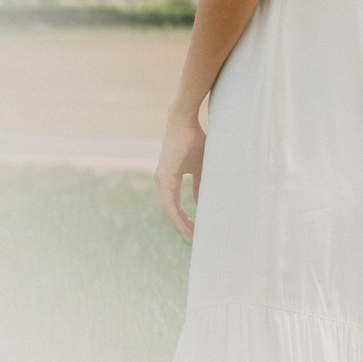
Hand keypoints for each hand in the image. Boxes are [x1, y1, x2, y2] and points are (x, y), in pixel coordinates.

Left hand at [157, 118, 204, 241]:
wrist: (185, 122)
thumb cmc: (194, 140)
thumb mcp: (199, 167)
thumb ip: (199, 185)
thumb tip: (201, 202)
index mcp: (169, 179)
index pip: (174, 206)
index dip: (184, 220)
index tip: (195, 231)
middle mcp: (162, 182)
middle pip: (169, 212)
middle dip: (182, 228)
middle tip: (195, 239)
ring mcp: (161, 180)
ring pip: (167, 211)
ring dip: (180, 225)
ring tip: (192, 237)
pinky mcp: (164, 177)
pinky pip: (168, 202)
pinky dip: (176, 216)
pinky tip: (184, 225)